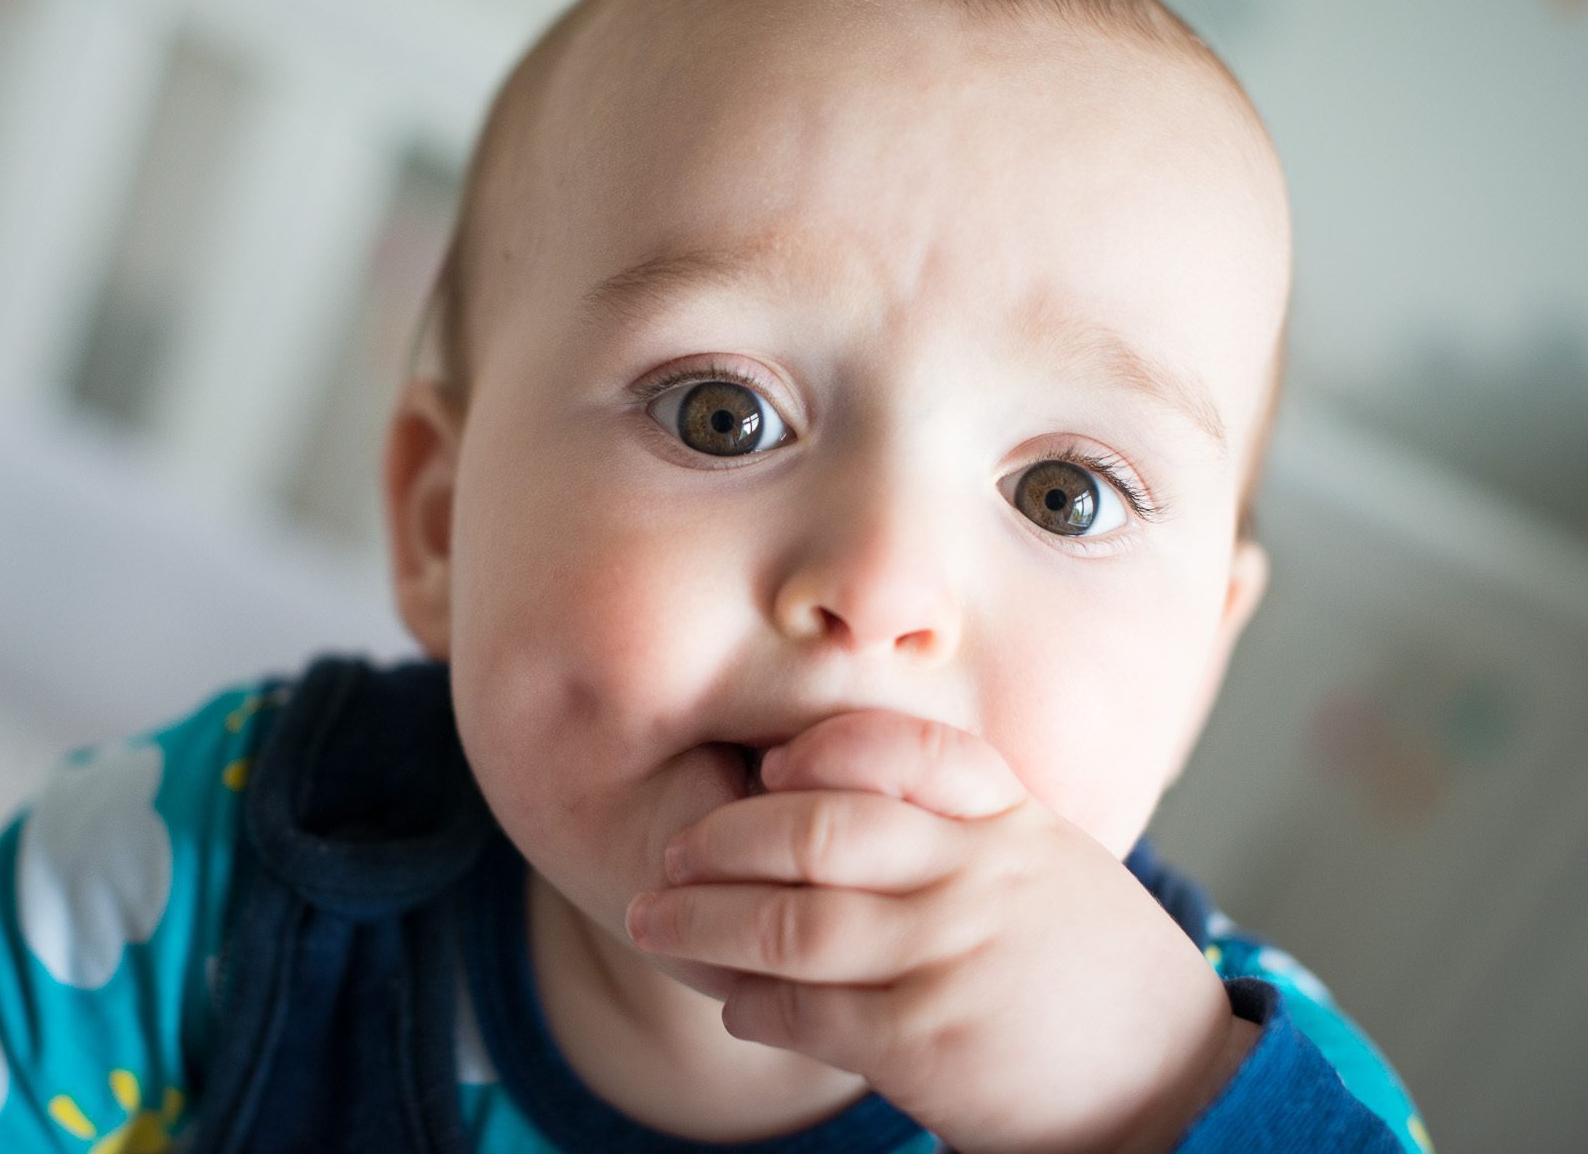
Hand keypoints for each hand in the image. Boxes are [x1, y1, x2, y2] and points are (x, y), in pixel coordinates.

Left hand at [624, 710, 1258, 1153]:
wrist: (1181, 1094)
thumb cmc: (1096, 980)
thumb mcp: (1055, 871)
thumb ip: (970, 829)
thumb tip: (834, 798)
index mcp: (1014, 823)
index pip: (904, 748)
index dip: (820, 749)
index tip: (769, 765)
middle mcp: (979, 876)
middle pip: (819, 829)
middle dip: (726, 839)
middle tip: (675, 854)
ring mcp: (952, 956)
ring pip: (792, 923)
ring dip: (706, 924)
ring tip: (659, 925)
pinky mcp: (927, 1042)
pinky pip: (806, 1011)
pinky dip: (753, 1005)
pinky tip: (735, 1006)